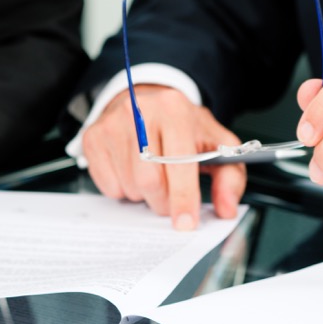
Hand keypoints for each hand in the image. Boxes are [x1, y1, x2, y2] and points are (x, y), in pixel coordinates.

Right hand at [82, 85, 246, 228]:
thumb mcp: (215, 143)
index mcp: (175, 110)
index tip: (185, 222)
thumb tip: (226, 208)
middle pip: (149, 181)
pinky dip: (124, 189)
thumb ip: (229, 177)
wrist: (147, 101)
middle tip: (170, 198)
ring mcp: (112, 125)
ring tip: (152, 175)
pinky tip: (132, 171)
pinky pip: (108, 186)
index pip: (178, 163)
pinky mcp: (93, 138)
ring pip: (129, 186)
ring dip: (144, 195)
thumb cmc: (182, 126)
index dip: (183, 198)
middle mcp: (140, 112)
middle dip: (163, 202)